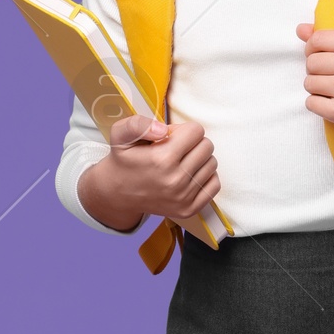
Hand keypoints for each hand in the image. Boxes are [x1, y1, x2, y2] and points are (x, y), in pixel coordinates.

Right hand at [76, 112, 219, 233]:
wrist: (118, 194)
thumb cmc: (123, 160)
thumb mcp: (120, 134)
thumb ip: (138, 125)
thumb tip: (163, 130)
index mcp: (162, 159)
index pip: (196, 131)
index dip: (183, 130)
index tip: (171, 137)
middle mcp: (176, 180)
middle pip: (207, 146)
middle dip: (193, 142)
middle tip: (176, 148)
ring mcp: (184, 197)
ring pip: (212, 163)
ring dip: (199, 159)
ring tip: (180, 162)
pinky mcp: (190, 209)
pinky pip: (215, 185)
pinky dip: (206, 176)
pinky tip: (189, 175)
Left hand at [296, 24, 333, 165]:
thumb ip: (331, 39)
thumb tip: (300, 29)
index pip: (317, 40)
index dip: (313, 50)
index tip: (323, 58)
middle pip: (311, 62)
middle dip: (316, 72)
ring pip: (308, 83)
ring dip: (317, 90)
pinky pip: (311, 103)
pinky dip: (319, 105)